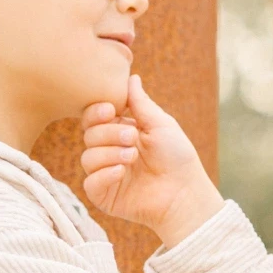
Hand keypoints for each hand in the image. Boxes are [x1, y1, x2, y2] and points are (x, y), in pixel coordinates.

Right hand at [80, 76, 223, 246]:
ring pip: (87, 158)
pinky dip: (105, 175)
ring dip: (109, 154)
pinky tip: (122, 173)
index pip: (93, 117)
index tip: (111, 110)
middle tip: (132, 138)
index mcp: (119, 132)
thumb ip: (141, 103)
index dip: (96, 112)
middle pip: (88, 135)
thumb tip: (131, 77)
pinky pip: (90, 182)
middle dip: (109, 134)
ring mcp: (105, 174)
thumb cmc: (177, 157)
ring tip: (132, 157)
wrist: (184, 192)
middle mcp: (109, 151)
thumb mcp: (160, 124)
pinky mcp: (103, 195)